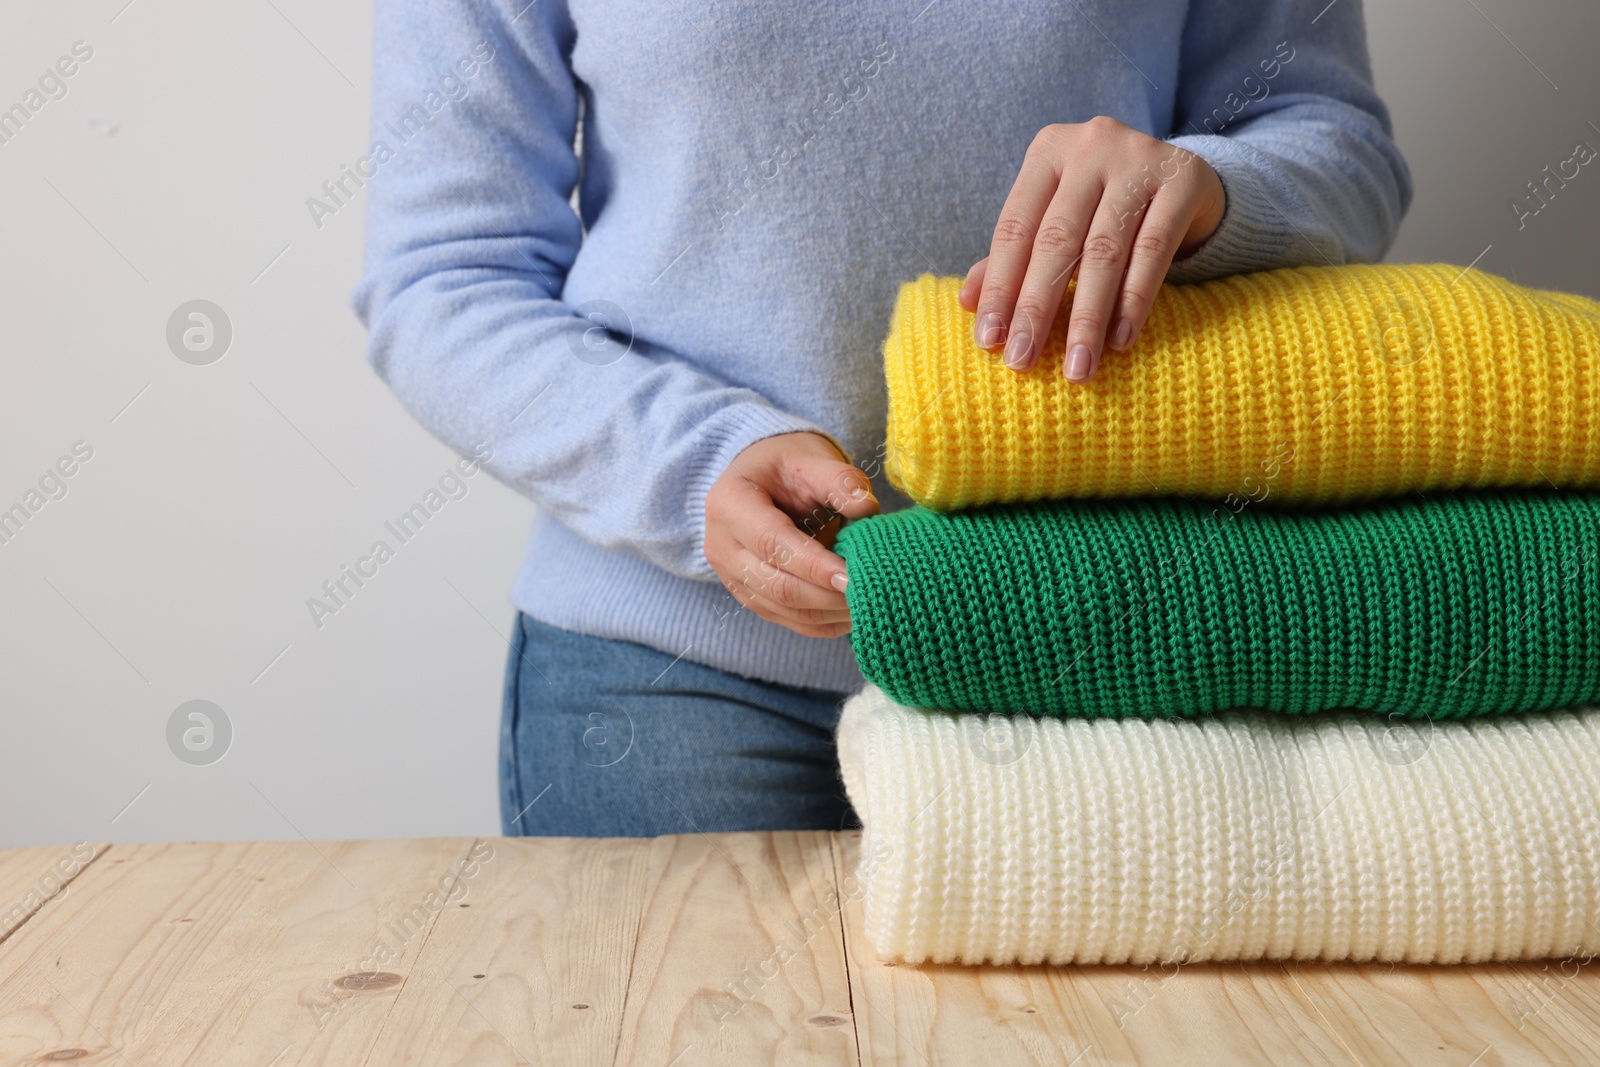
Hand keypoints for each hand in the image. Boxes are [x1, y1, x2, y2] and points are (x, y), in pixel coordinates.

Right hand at [704, 432, 879, 638]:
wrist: (763, 479)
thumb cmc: (788, 466)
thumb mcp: (811, 459)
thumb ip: (839, 480)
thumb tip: (867, 509)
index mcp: (729, 504)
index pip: (772, 543)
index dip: (814, 565)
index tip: (854, 575)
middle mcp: (721, 546)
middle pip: (776, 584)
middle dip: (826, 595)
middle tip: (870, 593)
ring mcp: (731, 577)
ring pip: (782, 608)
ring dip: (828, 613)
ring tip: (869, 604)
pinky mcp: (750, 596)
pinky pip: (786, 619)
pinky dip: (822, 622)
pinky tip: (853, 614)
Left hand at [960, 116, 1225, 382]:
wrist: (1185, 176)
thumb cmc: (1105, 203)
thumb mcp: (1058, 217)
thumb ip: (1016, 254)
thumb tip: (968, 301)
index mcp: (1048, 151)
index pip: (1014, 228)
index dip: (1000, 287)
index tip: (989, 341)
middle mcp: (1091, 146)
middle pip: (1056, 240)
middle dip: (1036, 309)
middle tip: (1022, 361)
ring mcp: (1139, 159)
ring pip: (1104, 251)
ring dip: (1087, 318)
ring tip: (1077, 367)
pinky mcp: (1183, 180)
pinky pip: (1152, 251)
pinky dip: (1134, 301)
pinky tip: (1119, 340)